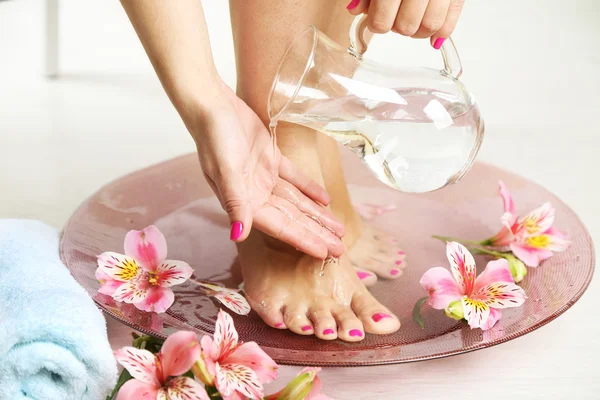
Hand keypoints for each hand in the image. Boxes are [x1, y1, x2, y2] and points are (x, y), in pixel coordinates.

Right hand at [184, 82, 344, 258]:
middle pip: (292, 218)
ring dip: (316, 215)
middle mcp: (255, 194)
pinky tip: (325, 200)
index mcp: (245, 202)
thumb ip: (235, 203)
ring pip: (296, 201)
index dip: (302, 240)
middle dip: (316, 233)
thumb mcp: (225, 171)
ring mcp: (264, 177)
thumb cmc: (215, 138)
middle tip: (340, 249)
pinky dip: (309, 188)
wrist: (212, 105)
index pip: (280, 226)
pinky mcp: (271, 158)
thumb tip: (238, 235)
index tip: (324, 253)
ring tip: (338, 229)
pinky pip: (295, 178)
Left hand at [346, 0, 464, 48]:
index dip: (378, 24)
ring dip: (418, 32)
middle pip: (406, 26)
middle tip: (395, 18)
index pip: (382, 21)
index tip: (377, 19)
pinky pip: (451, 18)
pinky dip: (442, 32)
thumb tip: (355, 8)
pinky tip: (433, 36)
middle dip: (397, 27)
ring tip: (412, 23)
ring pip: (429, 26)